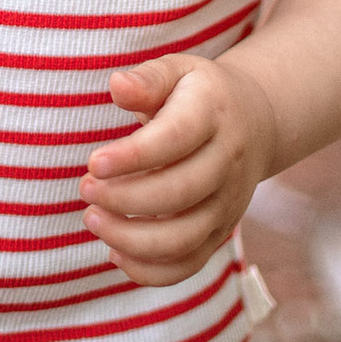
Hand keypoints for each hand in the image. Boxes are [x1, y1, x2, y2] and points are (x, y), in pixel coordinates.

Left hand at [80, 54, 276, 286]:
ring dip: (131, 238)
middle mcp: (227, 162)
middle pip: (179, 194)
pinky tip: (114, 250)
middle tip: (85, 188)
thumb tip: (116, 86)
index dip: (133, 156)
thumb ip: (148, 78)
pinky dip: (150, 271)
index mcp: (213, 114)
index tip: (93, 163)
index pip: (175, 140)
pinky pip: (188, 265)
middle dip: (124, 199)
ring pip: (183, 238)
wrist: (255, 121)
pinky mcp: (221, 233)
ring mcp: (228, 203)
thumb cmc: (199, 93)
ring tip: (92, 218)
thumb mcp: (178, 70)